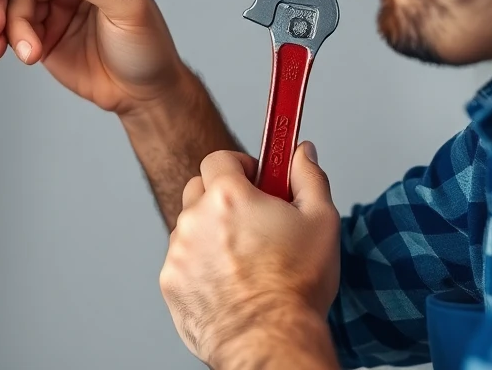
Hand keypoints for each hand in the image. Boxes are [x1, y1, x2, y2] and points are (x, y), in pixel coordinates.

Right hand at [0, 0, 189, 113]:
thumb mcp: (127, 6)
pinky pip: (11, 32)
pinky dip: (0, 42)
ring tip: (22, 51)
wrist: (146, 94)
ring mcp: (52, 12)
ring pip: (10, 8)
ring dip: (3, 29)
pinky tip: (1, 52)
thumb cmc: (148, 47)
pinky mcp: (42, 38)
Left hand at [160, 143, 340, 366]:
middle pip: (199, 189)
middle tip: (252, 220)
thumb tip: (301, 152)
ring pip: (190, 228)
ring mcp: (178, 253)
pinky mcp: (171, 283)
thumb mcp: (321, 221)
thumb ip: (308, 176)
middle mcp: (194, 219)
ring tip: (244, 260)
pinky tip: (229, 282)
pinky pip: (183, 262)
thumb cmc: (296, 286)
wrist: (270, 340)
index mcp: (228, 196)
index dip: (241, 166)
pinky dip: (201, 266)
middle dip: (223, 196)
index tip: (257, 180)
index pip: (219, 158)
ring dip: (211, 233)